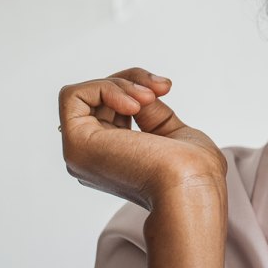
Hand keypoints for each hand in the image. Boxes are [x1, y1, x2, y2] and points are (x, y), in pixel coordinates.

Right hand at [58, 68, 226, 209]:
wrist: (192, 188)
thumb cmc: (194, 171)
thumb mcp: (171, 131)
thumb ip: (150, 113)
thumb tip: (138, 94)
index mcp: (114, 157)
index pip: (110, 106)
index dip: (136, 86)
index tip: (164, 89)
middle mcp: (93, 157)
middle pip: (97, 96)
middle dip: (132, 79)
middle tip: (161, 88)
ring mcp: (82, 152)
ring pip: (85, 93)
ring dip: (123, 83)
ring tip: (149, 97)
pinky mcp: (77, 145)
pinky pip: (73, 96)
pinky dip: (105, 87)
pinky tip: (134, 104)